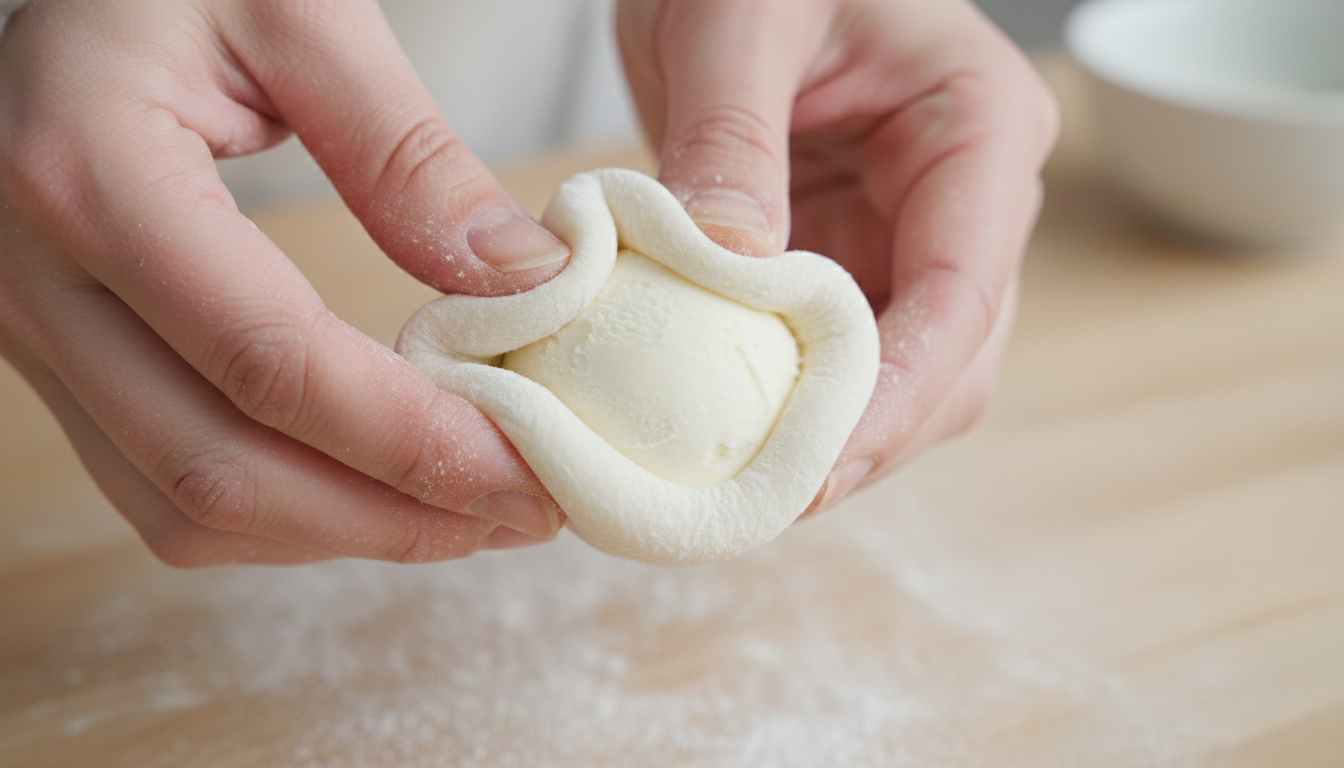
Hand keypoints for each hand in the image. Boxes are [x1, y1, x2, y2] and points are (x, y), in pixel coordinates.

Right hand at [0, 0, 572, 564]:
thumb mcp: (303, 17)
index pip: (270, 361)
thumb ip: (407, 154)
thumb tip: (521, 284)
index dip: (412, 441)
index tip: (526, 470)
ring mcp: (31, 330)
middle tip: (520, 510)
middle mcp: (34, 276)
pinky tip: (377, 489)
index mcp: (90, 173)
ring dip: (343, 533)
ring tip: (469, 513)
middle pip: (223, 468)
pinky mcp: (58, 356)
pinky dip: (283, 515)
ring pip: (186, 505)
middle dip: (392, 516)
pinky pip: (162, 486)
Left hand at [618, 0, 1058, 509]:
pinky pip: (835, 358)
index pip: (964, 290)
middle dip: (866, 437)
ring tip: (741, 488)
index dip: (898, 395)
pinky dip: (788, 405)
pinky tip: (728, 435)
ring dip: (828, 437)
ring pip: (901, 377)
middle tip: (765, 500)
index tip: (815, 467)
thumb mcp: (735, 19)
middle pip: (950, 359)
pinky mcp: (848, 263)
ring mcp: (908, 238)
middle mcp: (964, 198)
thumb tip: (732, 270)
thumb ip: (732, 139)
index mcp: (978, 128)